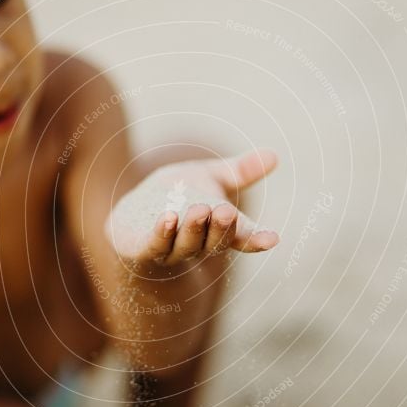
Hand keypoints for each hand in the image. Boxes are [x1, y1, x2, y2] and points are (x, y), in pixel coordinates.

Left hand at [105, 148, 279, 266]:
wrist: (132, 214)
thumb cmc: (177, 196)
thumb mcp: (209, 177)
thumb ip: (239, 171)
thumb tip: (274, 155)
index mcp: (218, 230)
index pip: (241, 237)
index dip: (256, 239)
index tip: (272, 238)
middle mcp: (198, 244)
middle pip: (214, 242)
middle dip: (221, 228)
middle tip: (226, 212)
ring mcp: (170, 250)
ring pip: (186, 244)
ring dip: (194, 228)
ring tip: (200, 210)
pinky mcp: (142, 249)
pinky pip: (155, 245)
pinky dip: (163, 232)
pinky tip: (168, 217)